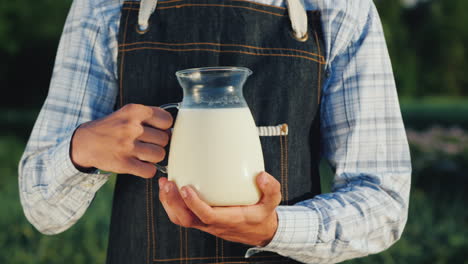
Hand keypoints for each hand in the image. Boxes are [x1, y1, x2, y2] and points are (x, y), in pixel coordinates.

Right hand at [71, 103, 172, 177]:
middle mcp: (131, 127)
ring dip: (154, 156)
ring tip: (144, 154)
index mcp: (134, 112)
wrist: (85, 142)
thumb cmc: (111, 128)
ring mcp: (128, 146)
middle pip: (164, 139)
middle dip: (159, 143)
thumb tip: (171, 130)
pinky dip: (148, 170)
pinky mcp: (124, 164)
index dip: (165, 127)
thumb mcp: (127, 113)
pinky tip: (140, 164)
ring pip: (159, 155)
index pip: (166, 120)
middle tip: (148, 143)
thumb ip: (149, 117)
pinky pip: (150, 171)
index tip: (158, 130)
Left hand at [158, 172, 280, 246]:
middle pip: (186, 220)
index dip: (194, 204)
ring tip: (164, 183)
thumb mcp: (273, 202)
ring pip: (181, 219)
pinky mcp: (201, 219)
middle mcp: (214, 224)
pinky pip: (182, 215)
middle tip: (167, 183)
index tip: (185, 188)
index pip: (208, 215)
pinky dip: (172, 203)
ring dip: (168, 203)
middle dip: (172, 203)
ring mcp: (206, 223)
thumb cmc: (263, 215)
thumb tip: (261, 175)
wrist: (259, 232)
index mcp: (230, 220)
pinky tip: (170, 187)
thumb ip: (271, 188)